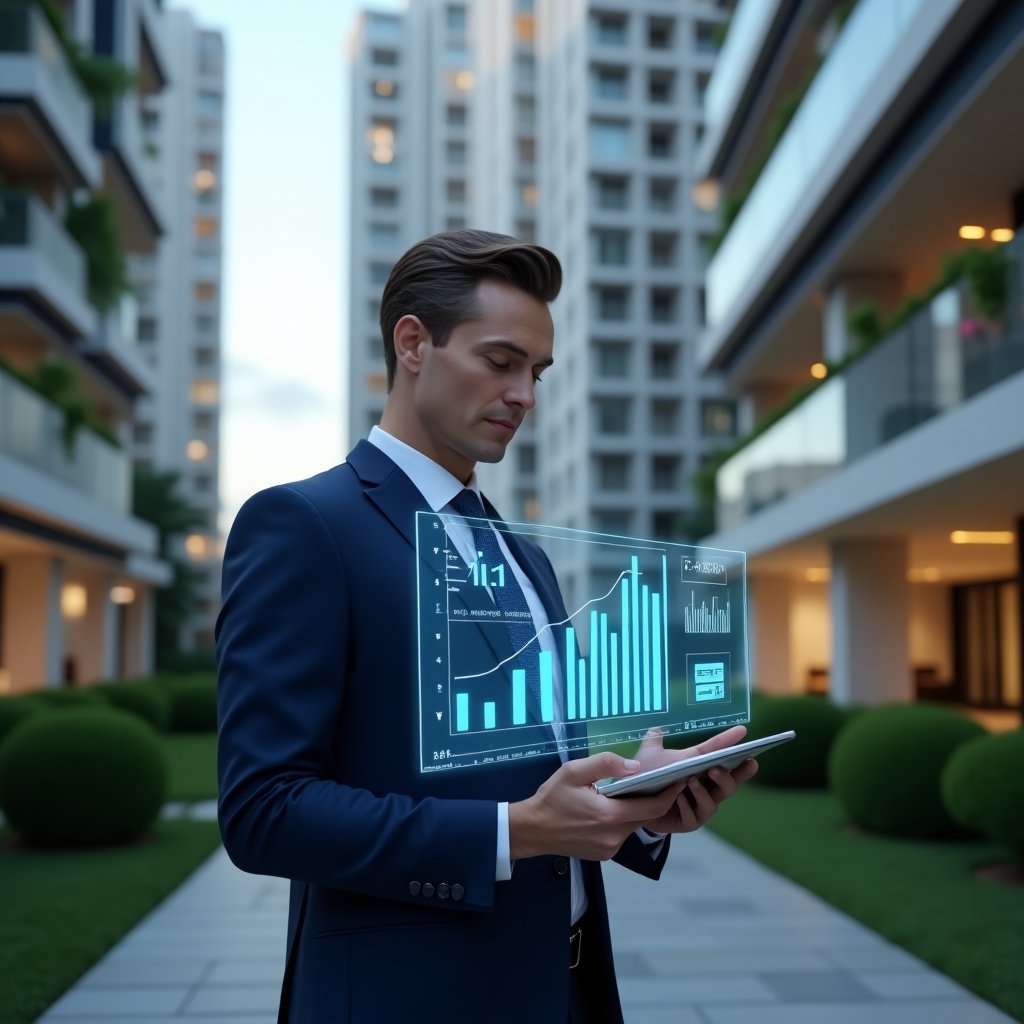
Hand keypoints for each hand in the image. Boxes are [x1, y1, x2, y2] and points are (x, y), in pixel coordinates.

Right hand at [508, 751, 686, 861]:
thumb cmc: (552, 798)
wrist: (532, 830)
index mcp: (609, 815)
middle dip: (653, 799)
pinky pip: (621, 834)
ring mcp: (609, 848)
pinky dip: (621, 820)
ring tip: (629, 792)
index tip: (680, 779)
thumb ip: (606, 764)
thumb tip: (636, 765)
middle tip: (658, 780)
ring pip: (633, 825)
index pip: (653, 807)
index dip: (670, 793)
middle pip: (645, 816)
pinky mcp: (604, 854)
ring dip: (635, 810)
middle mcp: (614, 836)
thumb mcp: (574, 771)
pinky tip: (610, 808)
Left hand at [632, 726, 757, 835]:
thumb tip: (657, 726)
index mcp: (701, 769)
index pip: (721, 757)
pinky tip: (678, 799)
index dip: (734, 748)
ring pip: (713, 804)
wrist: (632, 802)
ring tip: (691, 781)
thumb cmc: (648, 776)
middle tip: (716, 768)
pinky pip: (693, 818)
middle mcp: (706, 788)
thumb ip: (655, 739)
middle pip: (728, 785)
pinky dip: (687, 807)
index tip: (745, 737)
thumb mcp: (650, 754)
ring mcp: (698, 807)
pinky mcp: (688, 822)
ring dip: (703, 792)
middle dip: (728, 777)